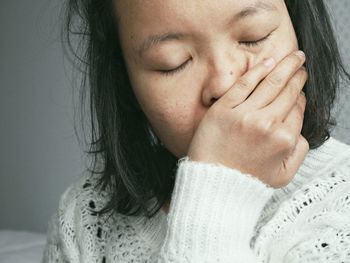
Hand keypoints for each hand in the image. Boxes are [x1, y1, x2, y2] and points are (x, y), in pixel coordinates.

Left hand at [187, 50, 308, 188]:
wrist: (214, 184)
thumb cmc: (247, 181)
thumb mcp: (283, 174)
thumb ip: (298, 152)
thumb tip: (299, 131)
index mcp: (284, 139)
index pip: (298, 108)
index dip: (299, 94)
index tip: (298, 85)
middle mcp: (268, 124)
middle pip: (288, 91)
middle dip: (298, 74)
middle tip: (300, 61)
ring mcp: (245, 115)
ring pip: (271, 83)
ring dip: (285, 65)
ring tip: (293, 56)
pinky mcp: (224, 109)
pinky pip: (245, 84)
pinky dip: (259, 70)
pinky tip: (269, 61)